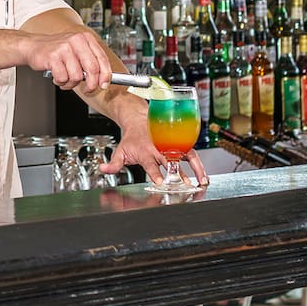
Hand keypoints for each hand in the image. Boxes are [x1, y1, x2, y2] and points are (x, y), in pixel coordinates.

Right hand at [23, 29, 111, 90]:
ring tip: (65, 79)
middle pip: (93, 69)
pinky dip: (60, 82)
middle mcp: (76, 40)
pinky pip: (63, 78)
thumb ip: (90, 61)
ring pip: (77, 76)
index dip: (106, 75)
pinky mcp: (53, 56)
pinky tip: (57, 76)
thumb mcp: (77, 50)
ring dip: (71, 83)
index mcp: (86, 38)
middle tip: (88, 90)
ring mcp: (64, 48)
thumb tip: (104, 79)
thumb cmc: (57, 51)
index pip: (102, 59)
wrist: (34, 46)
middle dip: (91, 84)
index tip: (104, 85)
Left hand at [92, 90, 207, 183]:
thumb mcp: (120, 151)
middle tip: (185, 185)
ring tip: (202, 182)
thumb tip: (102, 169)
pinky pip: (191, 154)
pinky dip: (199, 165)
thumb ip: (114, 163)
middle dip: (177, 174)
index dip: (155, 172)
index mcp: (145, 151)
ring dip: (194, 169)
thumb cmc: (131, 138)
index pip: (150, 164)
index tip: (160, 182)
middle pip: (170, 162)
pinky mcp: (179, 144)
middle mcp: (160, 148)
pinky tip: (204, 175)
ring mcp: (171, 146)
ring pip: (185, 157)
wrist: (139, 120)